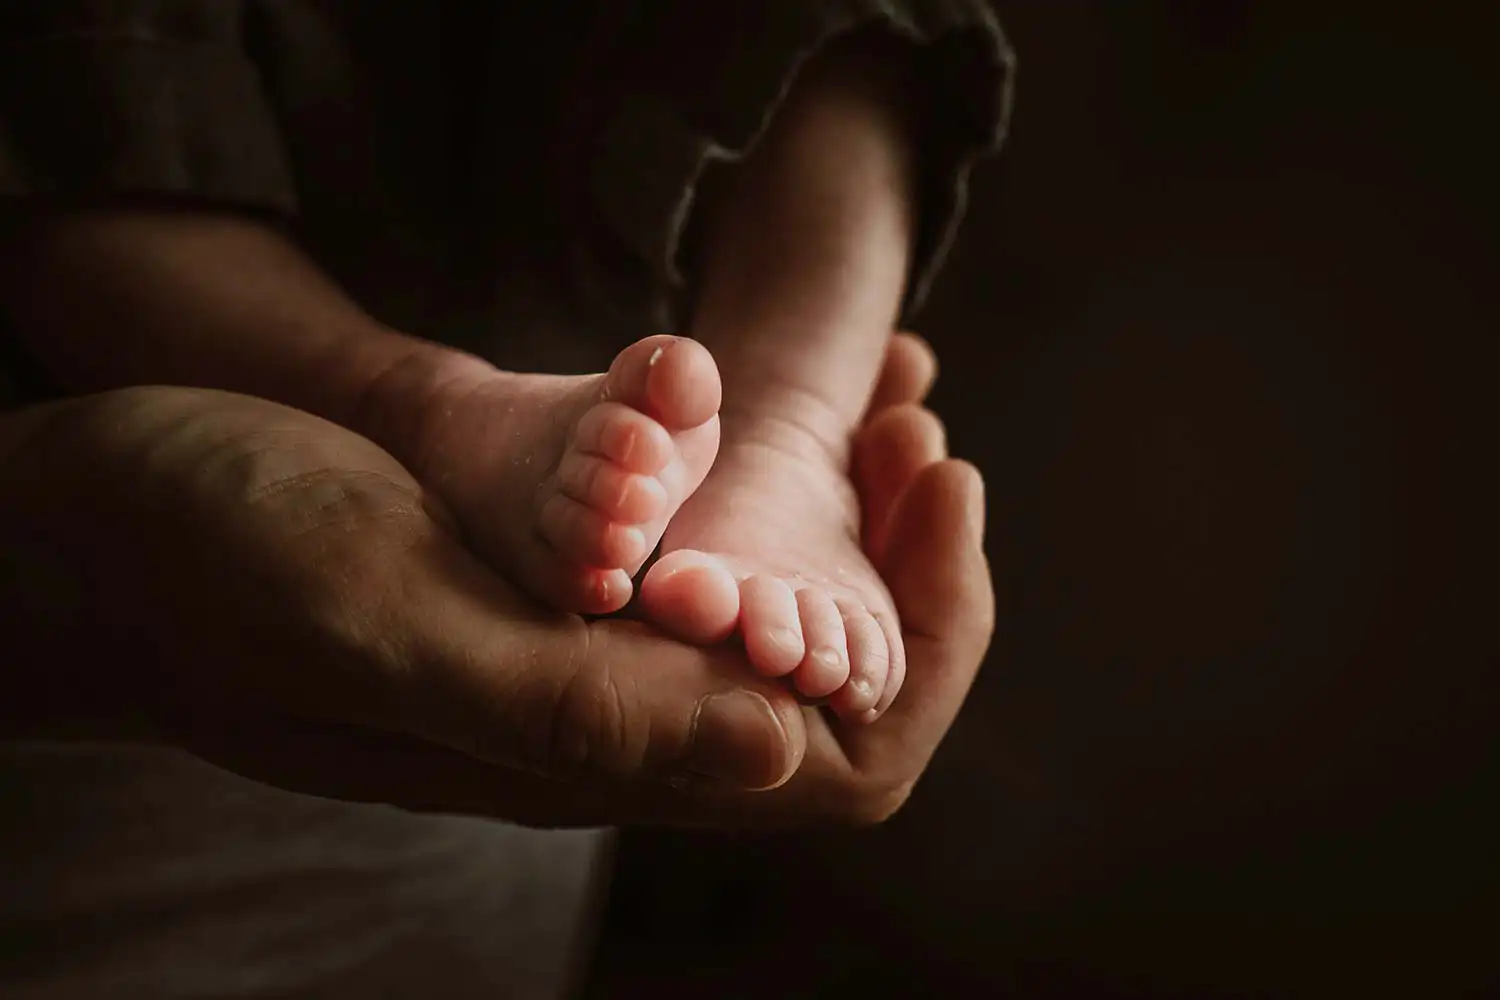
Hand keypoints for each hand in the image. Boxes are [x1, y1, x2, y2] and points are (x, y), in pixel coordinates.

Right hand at [0, 333, 987, 826]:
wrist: (86, 534)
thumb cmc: (208, 558)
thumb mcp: (382, 607)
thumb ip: (571, 699)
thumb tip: (779, 744)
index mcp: (584, 749)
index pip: (843, 760)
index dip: (933, 639)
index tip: (942, 482)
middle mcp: (601, 726)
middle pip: (838, 694)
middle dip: (915, 569)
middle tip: (923, 423)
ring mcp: (573, 665)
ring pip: (781, 629)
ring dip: (855, 521)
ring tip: (889, 397)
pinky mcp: (538, 600)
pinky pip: (711, 573)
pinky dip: (778, 492)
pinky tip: (787, 407)